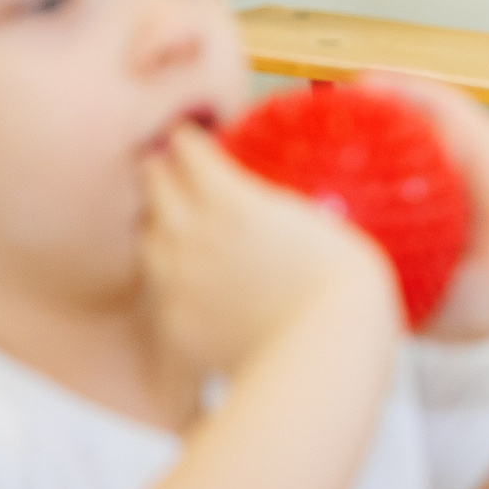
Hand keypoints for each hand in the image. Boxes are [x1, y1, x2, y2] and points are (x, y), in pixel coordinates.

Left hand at [140, 126, 397, 375]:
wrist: (321, 351)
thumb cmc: (341, 284)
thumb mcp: (319, 223)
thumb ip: (277, 208)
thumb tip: (274, 206)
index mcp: (230, 200)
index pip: (187, 151)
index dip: (186, 140)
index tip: (186, 136)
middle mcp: (192, 234)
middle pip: (155, 186)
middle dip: (161, 171)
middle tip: (168, 168)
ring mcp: (176, 281)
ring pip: (147, 239)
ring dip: (159, 226)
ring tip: (174, 226)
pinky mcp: (173, 323)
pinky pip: (159, 292)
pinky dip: (170, 280)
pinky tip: (191, 285)